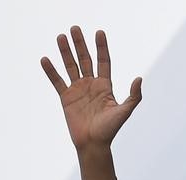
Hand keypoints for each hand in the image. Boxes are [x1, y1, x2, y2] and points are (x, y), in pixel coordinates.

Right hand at [41, 26, 141, 151]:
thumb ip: (133, 96)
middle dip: (80, 44)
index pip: (103, 61)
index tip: (99, 33)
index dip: (101, 47)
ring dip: (65, 52)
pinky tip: (46, 59)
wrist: (93, 144)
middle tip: (74, 28)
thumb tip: (139, 78)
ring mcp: (78, 90)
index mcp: (105, 86)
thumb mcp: (124, 112)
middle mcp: (91, 85)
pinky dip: (51, 71)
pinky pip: (57, 81)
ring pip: (71, 66)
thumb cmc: (110, 130)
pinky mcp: (66, 98)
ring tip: (60, 37)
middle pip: (85, 59)